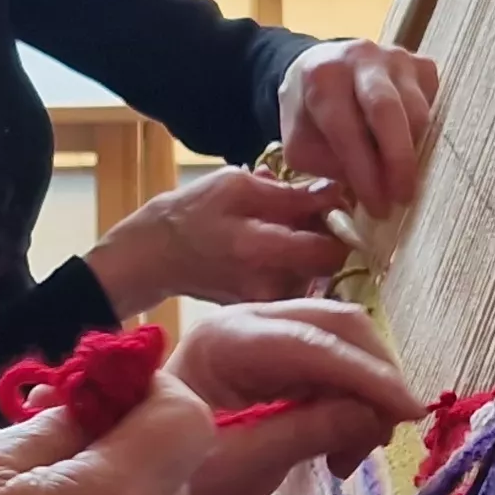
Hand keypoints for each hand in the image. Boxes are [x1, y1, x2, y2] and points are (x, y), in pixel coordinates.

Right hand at [84, 167, 349, 316]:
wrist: (154, 256)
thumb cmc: (192, 212)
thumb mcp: (237, 184)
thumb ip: (291, 192)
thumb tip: (339, 193)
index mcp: (260, 249)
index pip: (331, 248)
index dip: (339, 223)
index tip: (330, 204)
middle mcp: (268, 285)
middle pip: (329, 264)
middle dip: (326, 237)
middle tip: (306, 215)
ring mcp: (265, 303)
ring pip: (314, 274)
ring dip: (309, 251)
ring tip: (278, 230)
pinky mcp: (262, 310)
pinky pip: (297, 286)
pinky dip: (293, 266)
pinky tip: (269, 250)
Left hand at [166, 301, 421, 494]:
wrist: (134, 482)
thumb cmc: (178, 479)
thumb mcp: (243, 465)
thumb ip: (310, 432)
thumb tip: (373, 416)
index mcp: (227, 342)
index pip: (315, 347)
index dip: (369, 378)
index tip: (411, 414)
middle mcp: (245, 323)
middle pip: (336, 326)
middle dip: (373, 377)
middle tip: (382, 439)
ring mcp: (259, 336)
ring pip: (340, 344)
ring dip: (364, 393)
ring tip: (352, 456)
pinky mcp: (272, 359)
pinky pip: (328, 366)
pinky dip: (347, 400)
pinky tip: (340, 448)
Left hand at [279, 40, 441, 216]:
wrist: (322, 66)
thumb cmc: (311, 114)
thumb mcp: (302, 144)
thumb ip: (329, 167)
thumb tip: (373, 191)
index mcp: (322, 77)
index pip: (346, 129)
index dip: (365, 173)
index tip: (378, 208)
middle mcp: (361, 58)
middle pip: (387, 110)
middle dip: (398, 161)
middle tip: (404, 198)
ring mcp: (396, 58)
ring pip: (417, 111)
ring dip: (413, 153)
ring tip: (403, 182)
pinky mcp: (422, 64)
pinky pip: (434, 106)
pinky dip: (426, 135)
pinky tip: (411, 150)